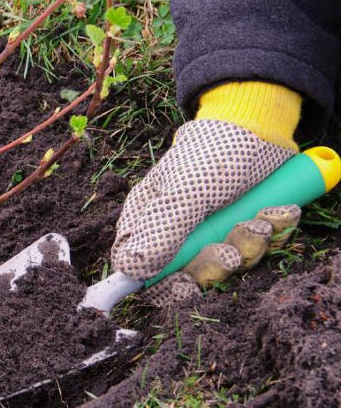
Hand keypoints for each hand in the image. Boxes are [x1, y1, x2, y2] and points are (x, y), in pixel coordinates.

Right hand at [111, 119, 298, 304]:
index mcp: (148, 221)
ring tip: (259, 220)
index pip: (140, 270)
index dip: (161, 284)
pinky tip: (276, 211)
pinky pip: (259, 250)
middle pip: (187, 276)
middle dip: (216, 265)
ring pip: (227, 265)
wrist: (262, 124)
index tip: (185, 284)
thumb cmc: (212, 152)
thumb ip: (159, 233)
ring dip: (250, 246)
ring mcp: (213, 231)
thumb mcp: (185, 193)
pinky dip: (272, 234)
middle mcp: (177, 231)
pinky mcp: (245, 228)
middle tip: (230, 250)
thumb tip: (131, 271)